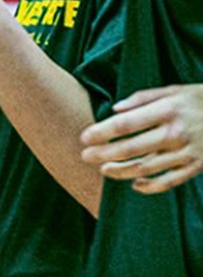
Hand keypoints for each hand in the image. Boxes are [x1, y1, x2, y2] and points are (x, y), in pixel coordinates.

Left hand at [81, 84, 202, 193]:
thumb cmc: (198, 100)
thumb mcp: (173, 90)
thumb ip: (142, 99)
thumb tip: (115, 109)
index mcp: (167, 111)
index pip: (126, 124)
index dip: (102, 132)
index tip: (85, 137)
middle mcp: (176, 133)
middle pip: (132, 148)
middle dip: (105, 154)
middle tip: (85, 156)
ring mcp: (187, 152)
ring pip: (147, 168)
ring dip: (122, 171)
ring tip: (105, 170)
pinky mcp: (197, 166)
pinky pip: (170, 181)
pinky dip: (151, 186)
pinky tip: (135, 184)